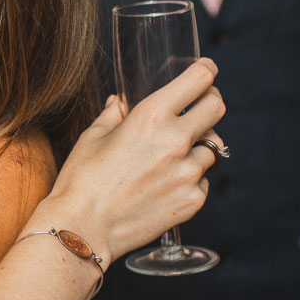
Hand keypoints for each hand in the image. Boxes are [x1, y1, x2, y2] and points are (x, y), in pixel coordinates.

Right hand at [38, 59, 223, 261]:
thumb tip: (117, 102)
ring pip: (212, 148)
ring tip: (171, 158)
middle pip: (217, 108)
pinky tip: (165, 185)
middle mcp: (176, 141)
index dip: (206, 71)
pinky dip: (190, 179)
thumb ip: (113, 115)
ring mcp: (188, 173)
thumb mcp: (93, 137)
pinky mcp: (192, 200)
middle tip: (198, 110)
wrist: (83, 229)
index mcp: (151, 116)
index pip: (199, 79)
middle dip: (209, 104)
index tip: (206, 71)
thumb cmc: (82, 180)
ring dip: (198, 147)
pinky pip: (203, 180)